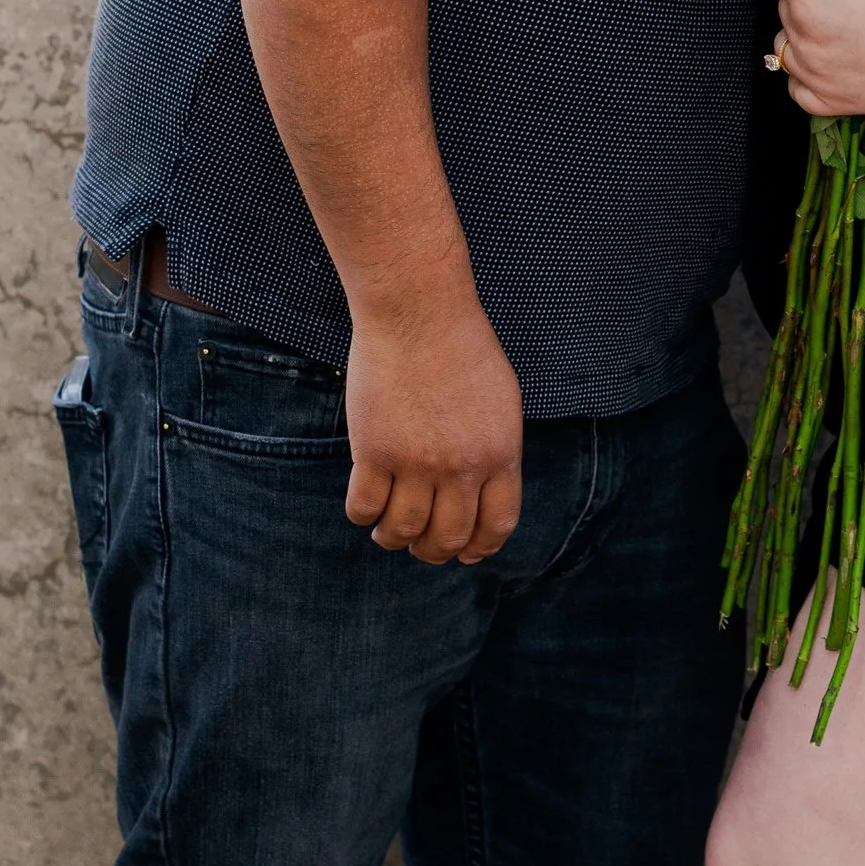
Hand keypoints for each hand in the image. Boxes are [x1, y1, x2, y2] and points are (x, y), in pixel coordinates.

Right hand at [343, 288, 524, 562]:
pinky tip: (365, 506)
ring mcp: (417, 462)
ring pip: (404, 531)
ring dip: (394, 539)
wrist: (417, 312)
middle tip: (420, 545)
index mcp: (500, 453)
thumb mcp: (501, 401)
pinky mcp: (374, 453)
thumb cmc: (461, 347)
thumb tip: (486, 495)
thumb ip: (496, 449)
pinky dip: (363, 516)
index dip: (480, 548)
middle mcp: (462, 466)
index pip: (497, 524)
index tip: (465, 553)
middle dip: (434, 551)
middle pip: (449, 536)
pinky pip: (364, 508)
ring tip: (388, 531)